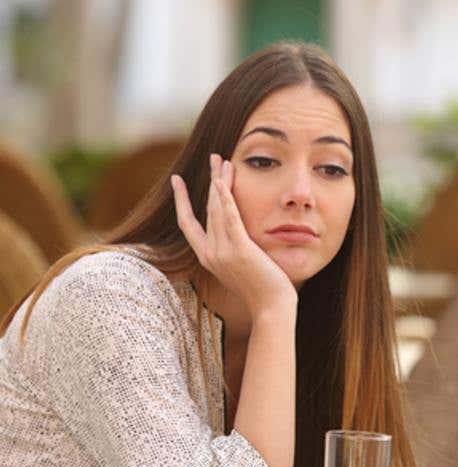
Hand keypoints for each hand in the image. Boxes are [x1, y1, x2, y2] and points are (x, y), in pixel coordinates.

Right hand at [171, 154, 295, 315]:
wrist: (271, 309)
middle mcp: (210, 253)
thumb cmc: (262, 291)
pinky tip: (221, 181)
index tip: (177, 180)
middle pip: (206, 208)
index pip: (187, 223)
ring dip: (220, 181)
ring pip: (217, 208)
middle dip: (210, 180)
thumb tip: (235, 240)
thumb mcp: (241, 270)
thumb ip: (233, 252)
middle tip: (214, 157)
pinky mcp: (240, 250)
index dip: (182, 200)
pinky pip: (229, 218)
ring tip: (223, 159)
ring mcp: (223, 252)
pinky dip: (225, 198)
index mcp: (207, 258)